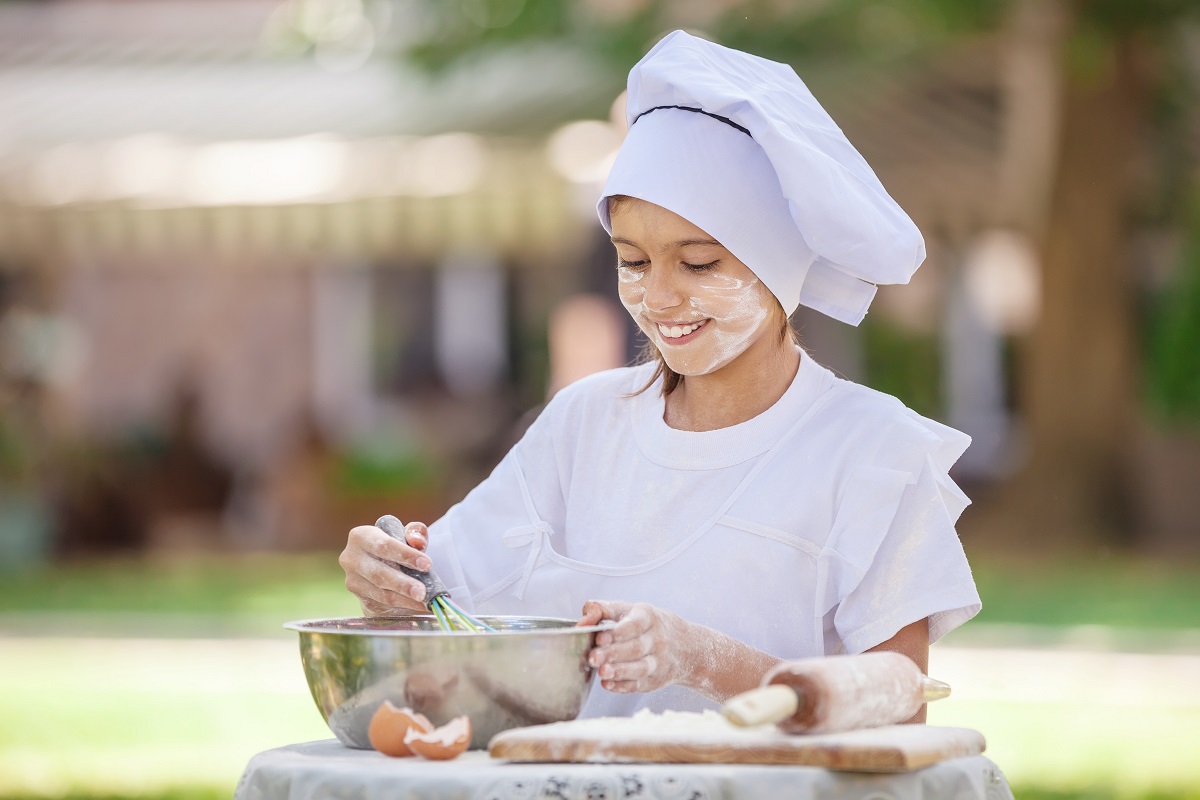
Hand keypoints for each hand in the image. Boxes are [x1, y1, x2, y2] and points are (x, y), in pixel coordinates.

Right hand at [339, 520, 431, 614]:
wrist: (385, 568)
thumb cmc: (397, 546)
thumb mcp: (407, 534)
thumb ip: (415, 532)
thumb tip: (417, 541)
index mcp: (360, 536)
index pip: (384, 545)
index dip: (406, 555)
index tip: (427, 564)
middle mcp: (351, 559)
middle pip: (379, 573)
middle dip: (403, 583)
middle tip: (423, 591)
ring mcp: (353, 581)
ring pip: (381, 593)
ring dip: (404, 598)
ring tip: (423, 600)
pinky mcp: (361, 598)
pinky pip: (383, 604)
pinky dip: (403, 605)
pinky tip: (418, 606)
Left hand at [579, 600, 694, 694]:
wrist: (685, 646)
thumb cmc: (646, 625)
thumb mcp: (629, 610)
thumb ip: (601, 611)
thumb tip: (580, 623)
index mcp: (649, 617)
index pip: (634, 625)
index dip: (617, 632)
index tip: (599, 638)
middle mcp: (657, 639)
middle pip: (636, 648)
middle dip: (613, 654)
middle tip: (593, 658)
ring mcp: (659, 662)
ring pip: (641, 668)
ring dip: (620, 672)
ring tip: (602, 673)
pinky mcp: (657, 680)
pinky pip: (640, 685)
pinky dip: (624, 686)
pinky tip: (608, 684)